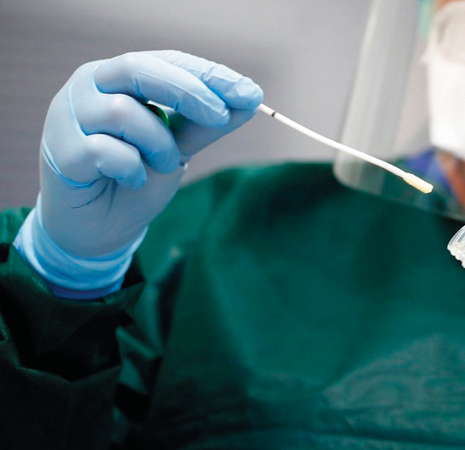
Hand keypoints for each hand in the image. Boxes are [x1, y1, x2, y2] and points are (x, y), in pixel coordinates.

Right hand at [14, 50, 262, 298]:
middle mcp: (89, 86)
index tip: (250, 93)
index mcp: (119, 76)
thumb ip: (206, 123)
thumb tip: (250, 99)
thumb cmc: (136, 177)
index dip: (209, 75)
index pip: (166, 61)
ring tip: (162, 165)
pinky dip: (130, 167)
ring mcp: (68, 116)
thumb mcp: (179, 146)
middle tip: (221, 116)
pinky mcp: (59, 151)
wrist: (101, 228)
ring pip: (122, 112)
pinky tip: (131, 179)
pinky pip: (104, 150)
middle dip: (188, 92)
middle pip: (137, 69)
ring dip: (158, 144)